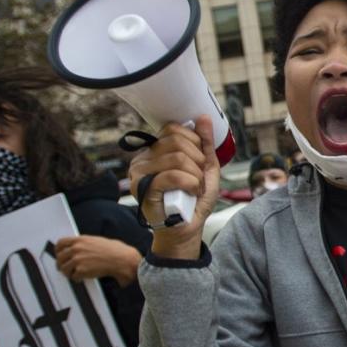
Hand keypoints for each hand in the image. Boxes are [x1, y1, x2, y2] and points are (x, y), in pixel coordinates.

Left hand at [55, 235, 141, 285]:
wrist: (122, 259)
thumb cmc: (114, 250)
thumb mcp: (96, 240)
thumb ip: (84, 243)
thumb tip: (77, 248)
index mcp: (80, 240)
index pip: (60, 243)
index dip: (58, 251)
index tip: (60, 255)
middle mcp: (76, 249)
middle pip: (60, 258)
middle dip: (62, 264)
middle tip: (66, 269)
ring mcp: (78, 260)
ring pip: (64, 269)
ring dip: (69, 273)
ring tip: (76, 274)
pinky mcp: (81, 271)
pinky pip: (73, 277)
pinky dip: (77, 279)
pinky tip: (83, 278)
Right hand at [128, 115, 219, 258]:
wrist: (186, 229)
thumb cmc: (193, 200)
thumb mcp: (206, 168)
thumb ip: (205, 143)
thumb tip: (203, 117)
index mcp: (156, 150)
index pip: (174, 129)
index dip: (195, 143)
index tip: (199, 162)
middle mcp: (143, 158)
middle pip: (178, 142)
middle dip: (198, 161)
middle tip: (199, 178)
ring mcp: (140, 172)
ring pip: (178, 158)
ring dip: (196, 176)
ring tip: (195, 189)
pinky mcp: (142, 188)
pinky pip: (173, 176)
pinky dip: (191, 184)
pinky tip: (191, 194)